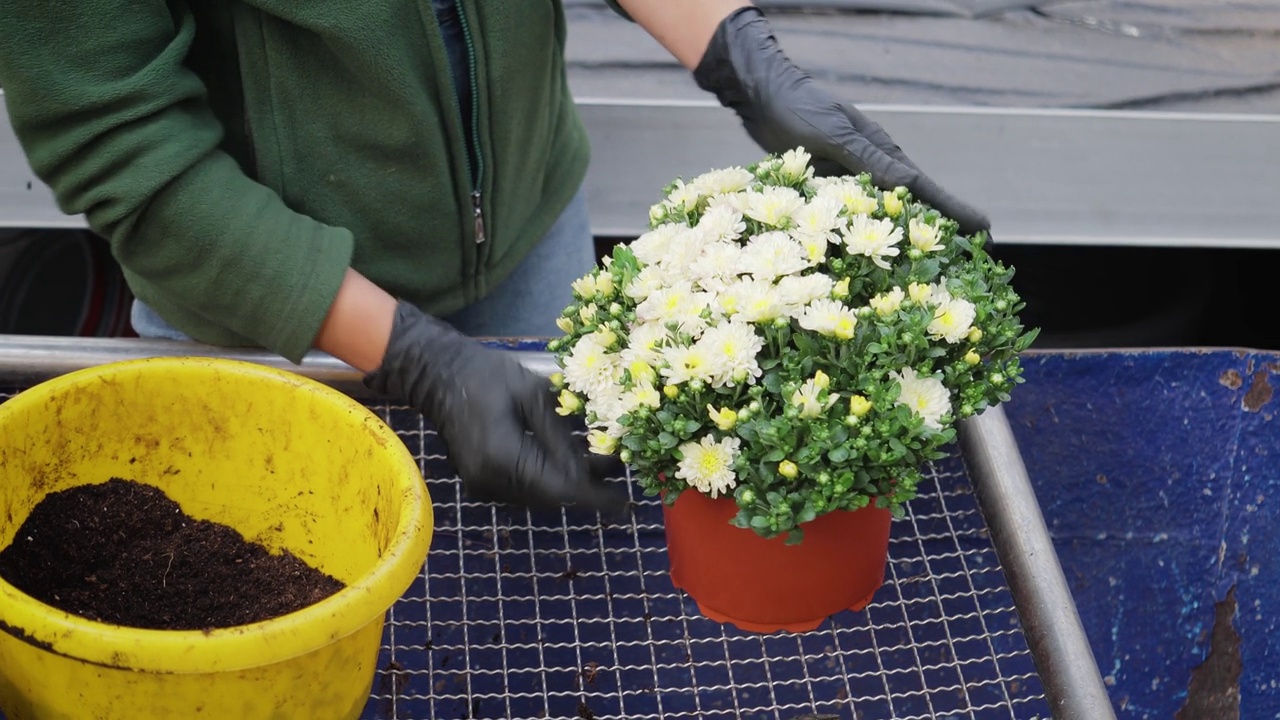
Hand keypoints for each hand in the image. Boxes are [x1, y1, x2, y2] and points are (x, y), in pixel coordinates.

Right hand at [363, 301, 626, 514]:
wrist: (439, 376)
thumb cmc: (489, 375)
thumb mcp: (534, 394)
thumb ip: (562, 436)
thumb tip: (592, 470)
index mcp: (503, 456)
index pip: (560, 489)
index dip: (596, 498)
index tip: (626, 502)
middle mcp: (492, 481)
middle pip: (551, 498)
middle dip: (587, 488)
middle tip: (619, 471)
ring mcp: (483, 485)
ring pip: (539, 496)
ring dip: (569, 483)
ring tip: (600, 462)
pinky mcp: (481, 482)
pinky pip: (524, 489)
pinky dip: (549, 479)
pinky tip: (568, 459)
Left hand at [692, 7, 990, 235]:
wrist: (763, 97)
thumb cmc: (798, 109)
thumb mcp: (833, 135)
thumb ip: (867, 159)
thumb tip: (908, 185)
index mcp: (882, 154)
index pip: (926, 189)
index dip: (954, 212)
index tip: (984, 231)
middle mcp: (872, 168)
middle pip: (910, 207)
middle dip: (935, 233)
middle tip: (965, 261)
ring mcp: (850, 178)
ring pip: (880, 216)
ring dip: (899, 239)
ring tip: (924, 270)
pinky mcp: (826, 186)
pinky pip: (848, 216)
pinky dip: (858, 236)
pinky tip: (862, 259)